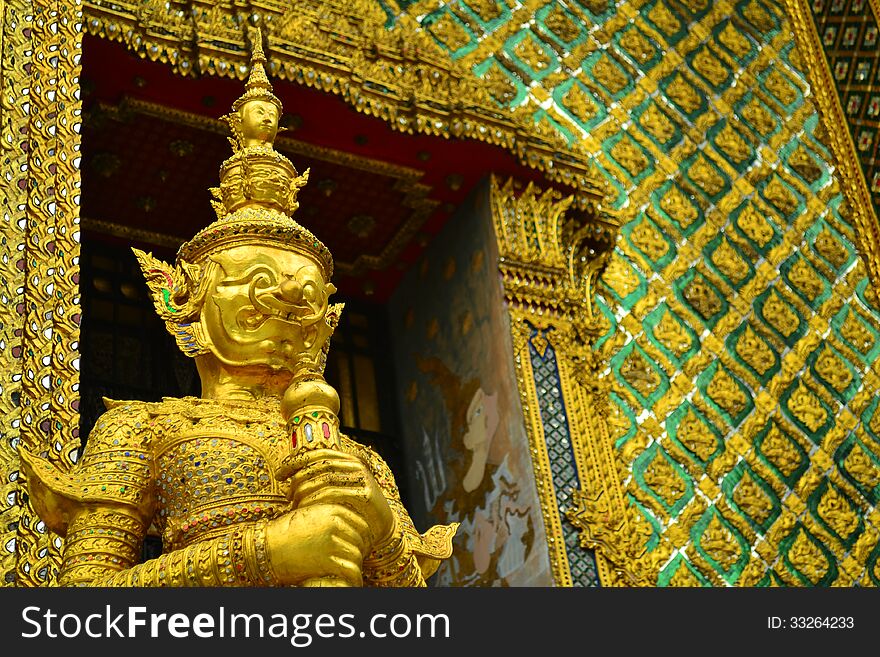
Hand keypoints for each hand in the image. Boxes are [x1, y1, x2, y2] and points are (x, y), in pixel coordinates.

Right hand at [265, 503, 368, 585]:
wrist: (266, 548)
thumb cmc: (285, 534)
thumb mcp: (310, 516)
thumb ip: (331, 519)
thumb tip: (351, 530)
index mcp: (332, 510)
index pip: (362, 525)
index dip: (363, 538)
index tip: (360, 547)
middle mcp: (335, 524)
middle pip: (360, 541)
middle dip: (359, 552)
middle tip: (353, 562)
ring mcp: (332, 542)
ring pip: (357, 556)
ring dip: (355, 566)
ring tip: (351, 573)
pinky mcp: (327, 560)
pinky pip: (351, 570)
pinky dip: (354, 578)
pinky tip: (352, 582)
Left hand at [278, 449, 394, 547]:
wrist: (382, 525)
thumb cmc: (355, 508)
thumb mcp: (339, 489)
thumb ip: (322, 480)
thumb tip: (291, 480)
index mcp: (348, 459)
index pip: (317, 453)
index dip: (296, 461)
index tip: (280, 474)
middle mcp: (355, 465)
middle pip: (319, 465)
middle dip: (298, 479)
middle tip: (287, 495)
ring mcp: (362, 478)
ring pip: (324, 478)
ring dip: (305, 491)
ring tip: (295, 505)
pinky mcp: (365, 493)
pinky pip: (334, 492)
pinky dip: (316, 499)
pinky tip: (307, 508)